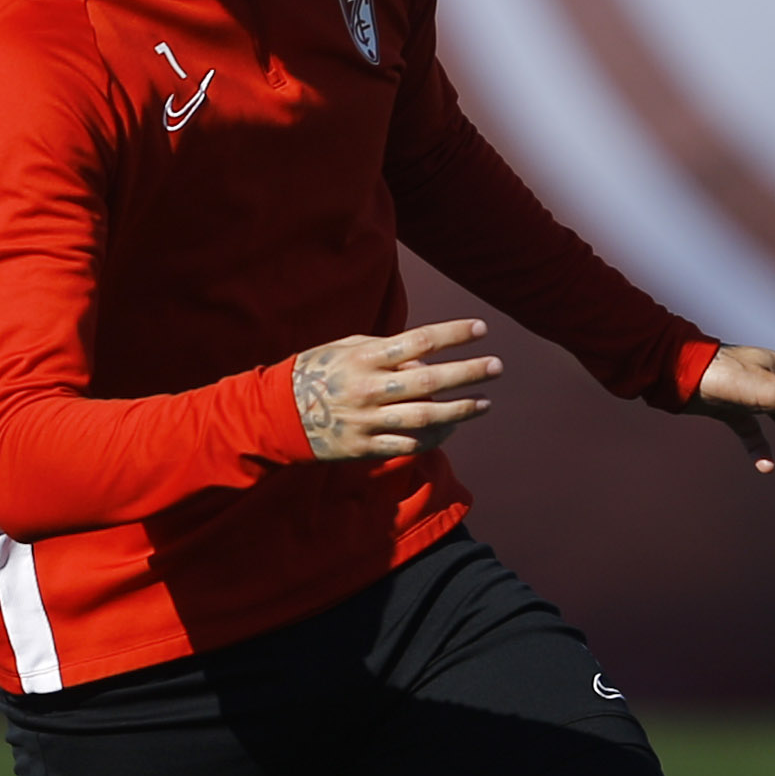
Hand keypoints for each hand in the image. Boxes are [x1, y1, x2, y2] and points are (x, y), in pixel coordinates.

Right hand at [289, 320, 499, 460]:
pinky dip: (434, 437)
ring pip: (425, 417)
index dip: (453, 334)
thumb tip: (427, 359)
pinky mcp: (364, 446)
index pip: (418, 341)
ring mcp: (367, 421)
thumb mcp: (347, 348)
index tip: (481, 329)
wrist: (278, 414)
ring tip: (484, 403)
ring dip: (461, 410)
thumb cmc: (318, 371)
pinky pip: (409, 444)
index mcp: (364, 358)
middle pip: (430, 381)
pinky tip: (453, 426)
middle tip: (496, 366)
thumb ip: (387, 351)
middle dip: (468, 373)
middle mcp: (368, 389)